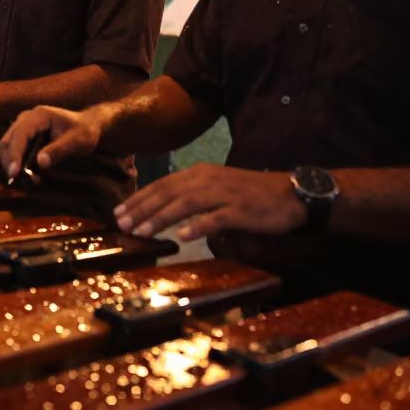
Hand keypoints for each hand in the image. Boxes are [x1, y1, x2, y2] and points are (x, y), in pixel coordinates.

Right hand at [0, 105, 107, 180]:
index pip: (20, 134)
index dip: (14, 154)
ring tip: (28, 179)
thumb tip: (40, 162)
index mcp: (38, 116)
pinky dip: (17, 163)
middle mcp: (26, 118)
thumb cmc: (84, 131)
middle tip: (17, 181)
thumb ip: (59, 150)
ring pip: (7, 146)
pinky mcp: (24, 135)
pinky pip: (14, 150)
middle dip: (9, 162)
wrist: (87, 125)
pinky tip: (30, 174)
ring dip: (12, 164)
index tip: (13, 173)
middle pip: (7, 140)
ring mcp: (23, 126)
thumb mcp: (77, 141)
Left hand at [115, 164, 306, 241]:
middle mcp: (208, 179)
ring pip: (185, 204)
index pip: (162, 185)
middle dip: (142, 209)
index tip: (119, 212)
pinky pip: (215, 218)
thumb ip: (194, 198)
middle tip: (121, 224)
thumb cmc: (252, 195)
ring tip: (143, 232)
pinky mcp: (240, 209)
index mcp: (200, 173)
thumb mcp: (217, 190)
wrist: (290, 194)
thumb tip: (168, 214)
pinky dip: (197, 225)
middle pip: (168, 192)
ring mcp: (224, 193)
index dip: (139, 198)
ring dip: (161, 217)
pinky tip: (182, 236)